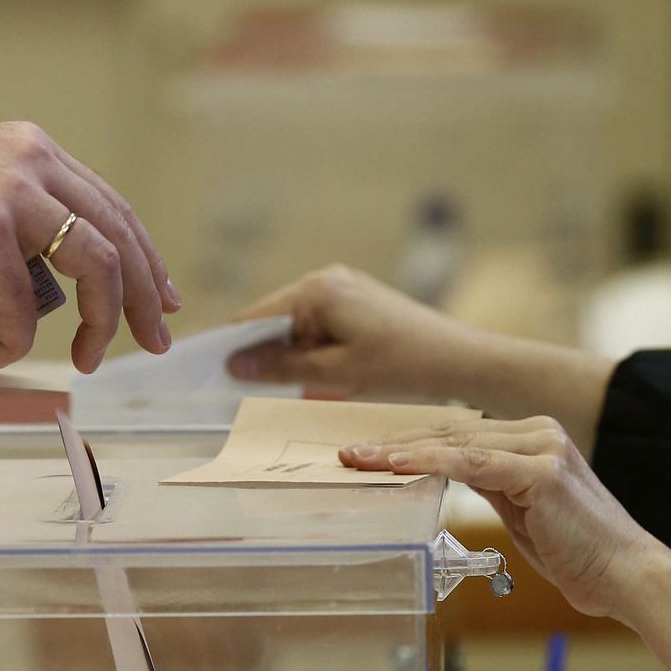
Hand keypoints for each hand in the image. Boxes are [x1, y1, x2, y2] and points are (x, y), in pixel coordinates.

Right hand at [0, 116, 178, 373]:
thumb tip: (45, 284)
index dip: (146, 256)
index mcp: (36, 153)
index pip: (112, 207)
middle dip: (144, 296)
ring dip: (102, 321)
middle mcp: (34, 166)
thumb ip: (17, 216)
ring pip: (92, 265)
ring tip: (90, 358)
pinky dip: (18, 337)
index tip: (161, 297)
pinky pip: (19, 301)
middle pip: (118, 236)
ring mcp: (10, 197)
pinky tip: (3, 353)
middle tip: (154, 339)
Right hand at [227, 264, 458, 399]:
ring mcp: (345, 288)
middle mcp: (328, 279)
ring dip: (293, 356)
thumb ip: (283, 368)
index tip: (209, 374)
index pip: (257, 317)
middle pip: (276, 320)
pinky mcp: (359, 302)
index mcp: (318, 290)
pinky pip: (321, 326)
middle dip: (266, 354)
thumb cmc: (403, 366)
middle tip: (249, 391)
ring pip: (299, 326)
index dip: (233, 346)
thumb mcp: (336, 374)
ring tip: (295, 387)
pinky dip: (314, 351)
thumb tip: (236, 366)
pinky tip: (321, 376)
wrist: (461, 360)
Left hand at [339, 416, 661, 617]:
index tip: (368, 451)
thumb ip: (490, 486)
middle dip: (396, 442)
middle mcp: (538, 432)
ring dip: (401, 450)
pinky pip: (471, 463)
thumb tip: (444, 475)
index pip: (457, 434)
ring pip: (455, 442)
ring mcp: (542, 447)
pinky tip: (396, 464)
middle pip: (450, 432)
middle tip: (348, 452)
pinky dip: (429, 462)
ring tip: (358, 458)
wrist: (626, 576)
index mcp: (533, 438)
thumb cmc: (577, 553)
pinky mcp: (542, 470)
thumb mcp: (523, 512)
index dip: (410, 442)